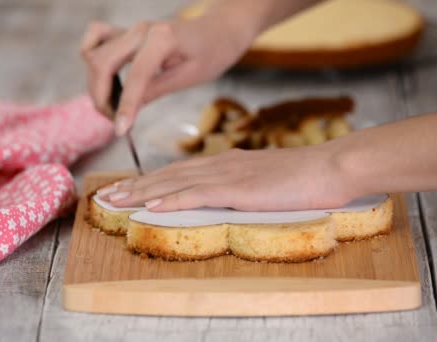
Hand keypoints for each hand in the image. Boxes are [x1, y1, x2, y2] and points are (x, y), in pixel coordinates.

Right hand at [80, 14, 254, 134]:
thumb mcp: (189, 78)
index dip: (125, 106)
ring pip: (93, 53)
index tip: (119, 130)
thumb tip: (127, 114)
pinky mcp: (127, 33)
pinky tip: (104, 78)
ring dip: (95, 83)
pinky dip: (91, 57)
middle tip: (116, 122)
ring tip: (111, 106)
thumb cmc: (212, 52)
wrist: (218, 30)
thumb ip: (155, 91)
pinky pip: (96, 38)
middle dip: (101, 97)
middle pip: (102, 63)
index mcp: (162, 38)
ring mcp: (132, 29)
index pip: (135, 76)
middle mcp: (141, 30)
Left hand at [98, 147, 359, 211]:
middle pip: (168, 175)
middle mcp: (219, 165)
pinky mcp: (236, 188)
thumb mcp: (267, 180)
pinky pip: (195, 195)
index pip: (179, 172)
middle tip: (107, 195)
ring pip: (174, 183)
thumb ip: (245, 185)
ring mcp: (227, 175)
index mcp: (226, 163)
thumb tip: (231, 194)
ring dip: (142, 192)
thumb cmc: (304, 177)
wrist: (329, 167)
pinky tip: (150, 205)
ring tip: (115, 200)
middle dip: (135, 186)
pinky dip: (170, 200)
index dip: (151, 181)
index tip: (129, 188)